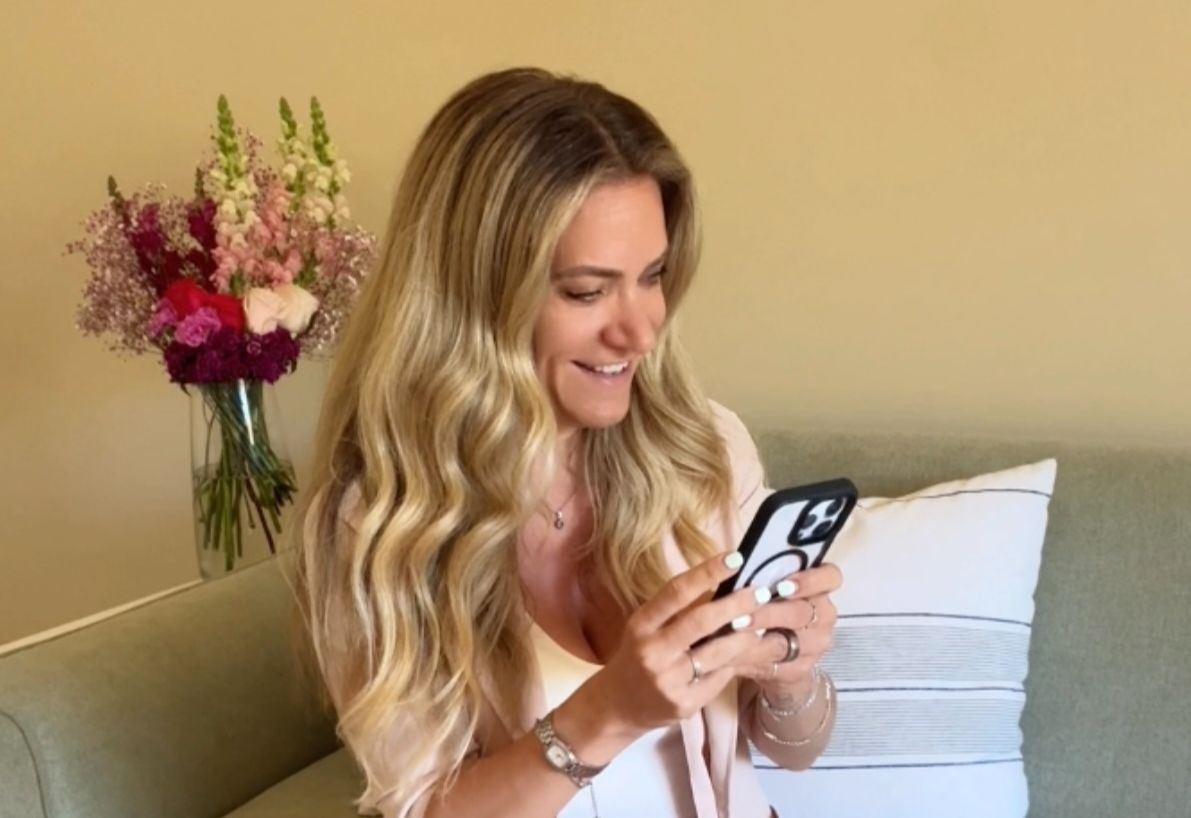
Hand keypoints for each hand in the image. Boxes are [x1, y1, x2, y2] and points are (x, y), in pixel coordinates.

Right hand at [559, 550, 774, 751]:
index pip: (676, 592)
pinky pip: (718, 678)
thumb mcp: (647, 628)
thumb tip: (723, 583)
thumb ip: (679, 609)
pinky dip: (733, 662)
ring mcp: (668, 681)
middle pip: (701, 621)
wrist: (617, 707)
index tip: (735, 558)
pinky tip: (742, 652)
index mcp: (641, 625)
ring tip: (760, 622)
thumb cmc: (638, 656)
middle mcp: (652, 652)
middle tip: (761, 592)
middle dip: (736, 604)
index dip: (707, 572)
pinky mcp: (684, 704)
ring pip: (717, 653)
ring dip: (744, 636)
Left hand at [733, 563, 842, 696]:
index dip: (810, 580)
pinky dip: (750, 657)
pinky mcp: (800, 670)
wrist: (780, 659)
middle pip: (803, 612)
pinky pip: (775, 666)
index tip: (783, 585)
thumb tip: (733, 560)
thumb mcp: (771, 591)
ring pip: (789, 642)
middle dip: (770, 612)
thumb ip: (763, 577)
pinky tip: (731, 653)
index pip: (831, 577)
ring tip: (732, 631)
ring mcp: (815, 646)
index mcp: (820, 590)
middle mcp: (823, 617)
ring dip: (758, 637)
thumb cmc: (771, 610)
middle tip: (742, 613)